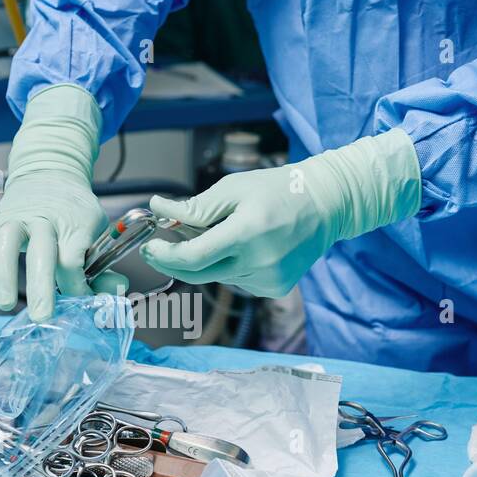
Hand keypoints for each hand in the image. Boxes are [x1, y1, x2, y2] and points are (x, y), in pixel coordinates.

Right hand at [0, 85, 125, 320]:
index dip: (77, 287)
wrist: (47, 172)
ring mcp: (12, 221)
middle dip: (40, 287)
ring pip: (3, 247)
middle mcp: (41, 219)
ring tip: (6, 305)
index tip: (80, 304)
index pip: (73, 260)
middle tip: (42, 317)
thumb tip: (113, 294)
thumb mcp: (95, 232)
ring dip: (2, 279)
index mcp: (72, 222)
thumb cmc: (74, 212)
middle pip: (40, 252)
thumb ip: (104, 268)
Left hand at [141, 128, 421, 296]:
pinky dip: (231, 266)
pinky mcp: (275, 289)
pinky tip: (247, 248)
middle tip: (157, 248)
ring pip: (218, 276)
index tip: (150, 246)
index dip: (166, 255)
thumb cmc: (277, 190)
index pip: (194, 257)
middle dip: (174, 261)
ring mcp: (269, 280)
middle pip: (199, 273)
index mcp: (247, 233)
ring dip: (208, 260)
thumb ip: (195, 206)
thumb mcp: (233, 188)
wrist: (326, 205)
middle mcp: (259, 262)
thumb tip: (157, 210)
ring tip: (221, 234)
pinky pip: (238, 281)